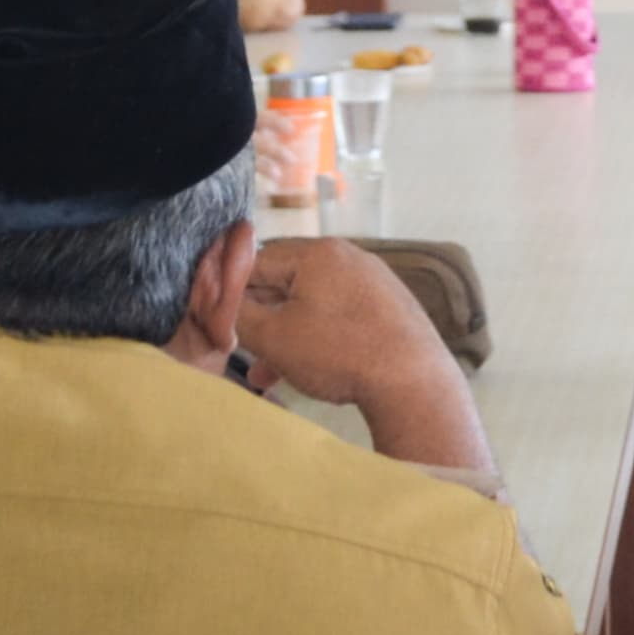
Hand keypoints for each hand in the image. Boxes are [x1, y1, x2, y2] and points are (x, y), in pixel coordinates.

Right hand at [239, 237, 456, 410]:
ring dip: (284, 338)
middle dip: (260, 319)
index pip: (257, 262)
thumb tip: (222, 304)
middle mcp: (349, 258)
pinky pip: (338, 318)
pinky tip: (299, 374)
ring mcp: (372, 283)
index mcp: (319, 252)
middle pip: (286, 282)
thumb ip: (238, 315)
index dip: (231, 293)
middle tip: (239, 349)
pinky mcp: (388, 309)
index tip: (220, 323)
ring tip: (263, 374)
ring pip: (311, 306)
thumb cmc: (338, 353)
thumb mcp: (274, 336)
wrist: (413, 381)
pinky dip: (315, 341)